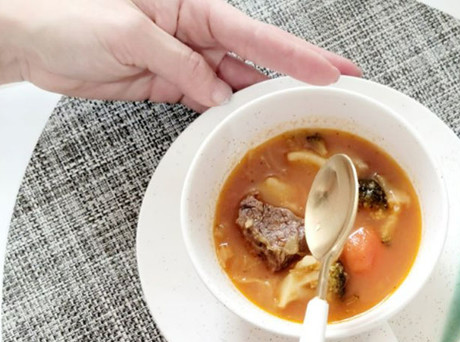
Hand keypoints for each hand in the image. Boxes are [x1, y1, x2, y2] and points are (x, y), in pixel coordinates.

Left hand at [0, 0, 359, 109]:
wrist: (30, 40)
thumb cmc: (65, 15)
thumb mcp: (128, 33)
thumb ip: (179, 62)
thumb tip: (217, 92)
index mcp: (189, 5)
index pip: (253, 33)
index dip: (294, 55)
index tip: (329, 71)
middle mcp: (193, 31)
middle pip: (256, 58)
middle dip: (298, 74)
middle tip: (339, 87)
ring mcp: (184, 60)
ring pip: (237, 84)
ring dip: (267, 100)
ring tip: (304, 113)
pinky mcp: (171, 85)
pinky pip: (211, 101)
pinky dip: (230, 115)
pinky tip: (252, 123)